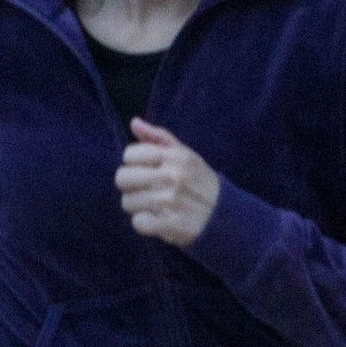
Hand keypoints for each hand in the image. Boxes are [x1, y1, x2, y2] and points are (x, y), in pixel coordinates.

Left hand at [117, 117, 221, 246]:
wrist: (223, 214)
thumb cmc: (198, 181)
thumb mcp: (185, 154)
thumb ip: (158, 137)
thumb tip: (134, 122)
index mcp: (174, 156)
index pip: (129, 154)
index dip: (133, 164)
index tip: (146, 171)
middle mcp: (171, 176)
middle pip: (122, 178)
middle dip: (130, 186)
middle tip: (146, 190)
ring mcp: (168, 201)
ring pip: (127, 202)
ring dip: (137, 206)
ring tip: (155, 206)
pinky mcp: (168, 224)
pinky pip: (137, 222)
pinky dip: (145, 224)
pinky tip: (158, 220)